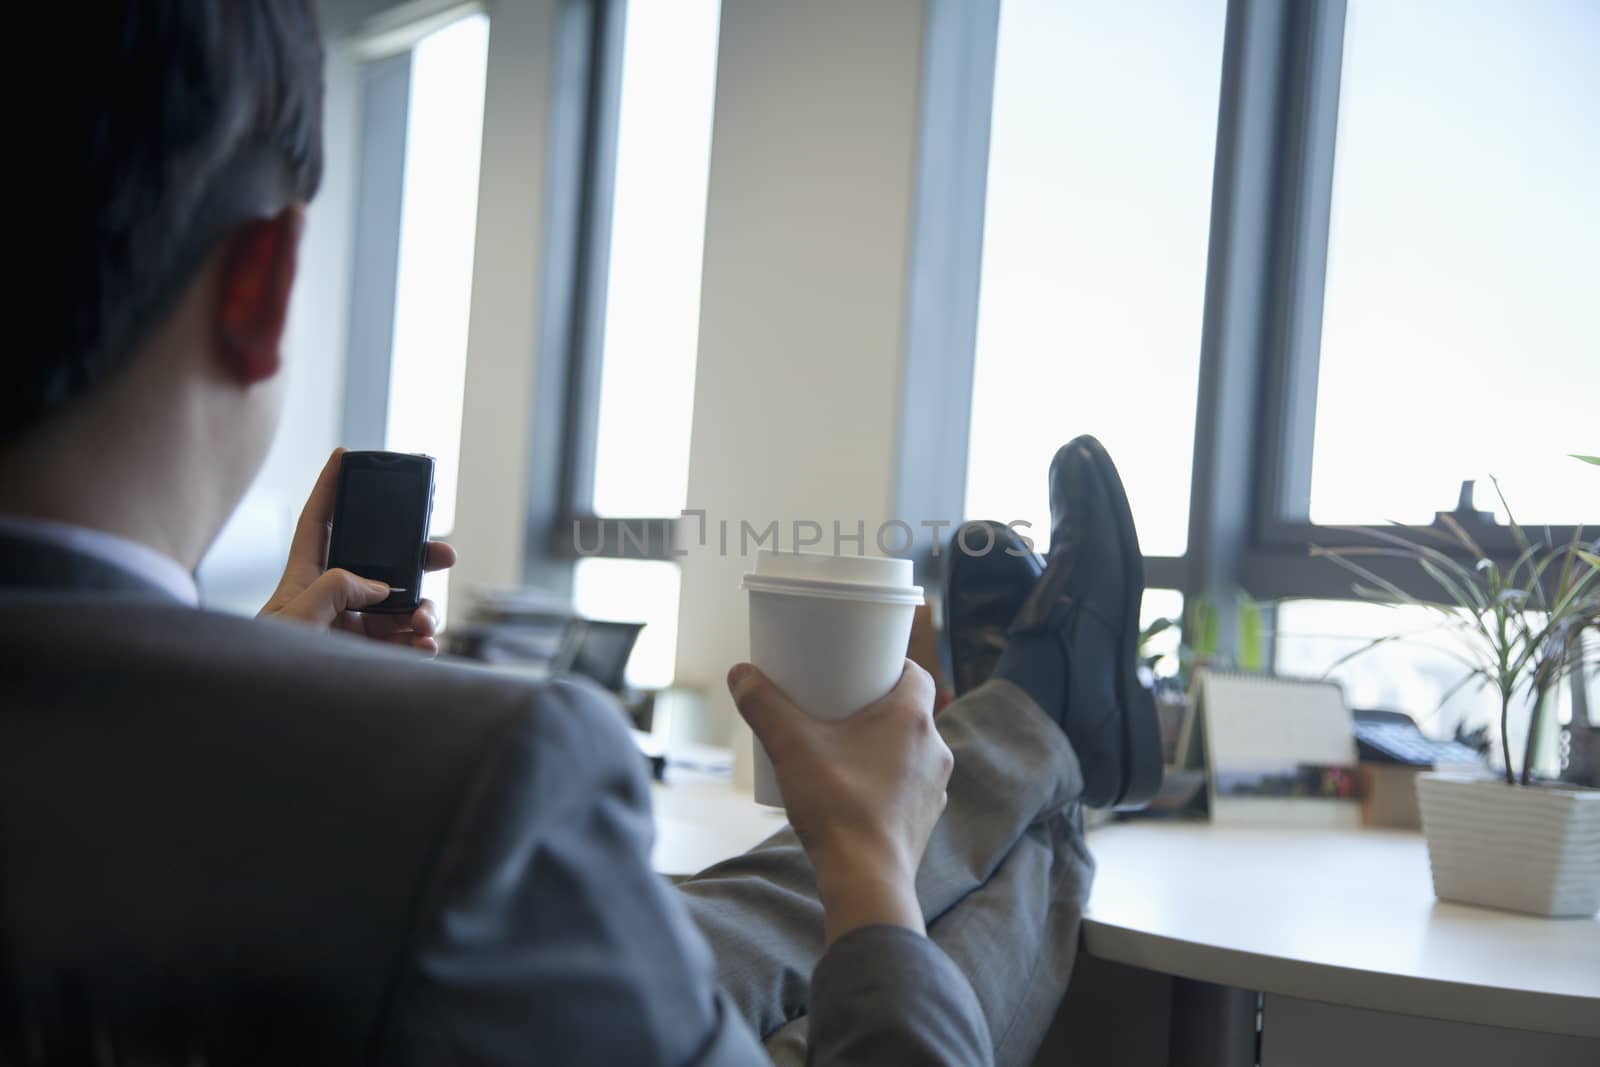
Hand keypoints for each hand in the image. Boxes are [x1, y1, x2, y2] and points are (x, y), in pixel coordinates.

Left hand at [258, 448, 456, 654]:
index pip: (319, 523)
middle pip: (380, 562)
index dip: (330, 487)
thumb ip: (334, 590)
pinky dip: (422, 643)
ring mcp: (352, 628)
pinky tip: (426, 647)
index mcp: (304, 577)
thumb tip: (377, 586)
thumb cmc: (263, 665)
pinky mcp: (367, 657)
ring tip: (426, 625)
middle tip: (443, 553)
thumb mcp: (292, 620)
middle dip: (416, 556)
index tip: (344, 455)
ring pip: (401, 605)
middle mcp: (332, 597)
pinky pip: (405, 642)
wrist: (265, 717)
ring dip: (423, 610)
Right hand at [727, 661, 951, 943]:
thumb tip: (740, 673)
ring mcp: (936, 787)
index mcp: (912, 718)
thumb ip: (764, 706)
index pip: (916, 674)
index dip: (891, 665)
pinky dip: (888, 779)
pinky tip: (857, 788)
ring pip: (912, 750)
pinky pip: (910, 784)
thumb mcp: (791, 747)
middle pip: (911, 711)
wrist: (867, 880)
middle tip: (842, 705)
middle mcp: (935, 749)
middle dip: (878, 705)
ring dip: (885, 744)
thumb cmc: (837, 806)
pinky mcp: (927, 818)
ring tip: (845, 748)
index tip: (862, 666)